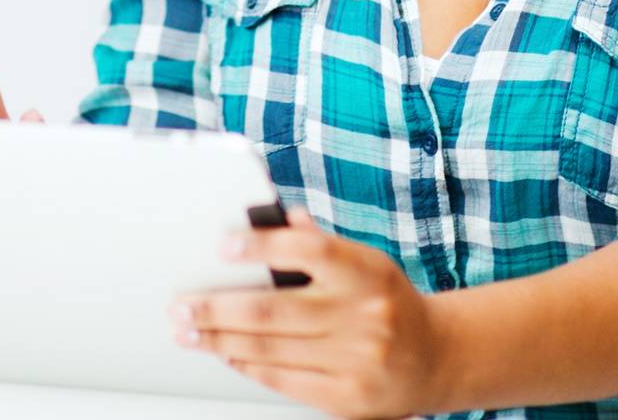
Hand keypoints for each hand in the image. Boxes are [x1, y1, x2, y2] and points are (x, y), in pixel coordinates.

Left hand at [168, 206, 450, 418]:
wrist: (435, 356)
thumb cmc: (386, 299)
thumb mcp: (364, 260)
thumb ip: (319, 241)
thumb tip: (276, 218)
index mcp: (366, 271)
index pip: (309, 250)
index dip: (262, 245)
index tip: (223, 244)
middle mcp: (362, 316)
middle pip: (273, 311)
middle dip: (216, 309)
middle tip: (181, 306)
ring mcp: (355, 361)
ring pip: (270, 350)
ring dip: (220, 342)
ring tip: (190, 332)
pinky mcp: (347, 398)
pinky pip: (284, 381)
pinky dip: (248, 367)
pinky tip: (227, 355)